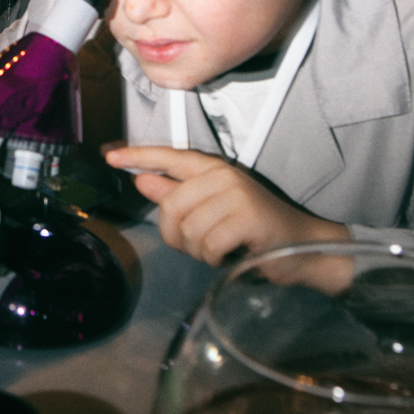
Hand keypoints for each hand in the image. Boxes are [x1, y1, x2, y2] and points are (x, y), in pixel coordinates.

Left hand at [105, 145, 348, 265]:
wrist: (303, 247)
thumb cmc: (255, 231)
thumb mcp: (211, 211)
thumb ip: (176, 194)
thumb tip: (142, 180)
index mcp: (213, 170)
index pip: (170, 156)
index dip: (138, 155)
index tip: (109, 156)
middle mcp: (223, 176)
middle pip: (170, 206)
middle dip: (177, 236)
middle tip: (200, 247)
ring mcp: (236, 193)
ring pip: (187, 228)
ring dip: (198, 251)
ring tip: (219, 250)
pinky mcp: (247, 216)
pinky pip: (207, 243)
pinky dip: (214, 258)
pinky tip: (229, 255)